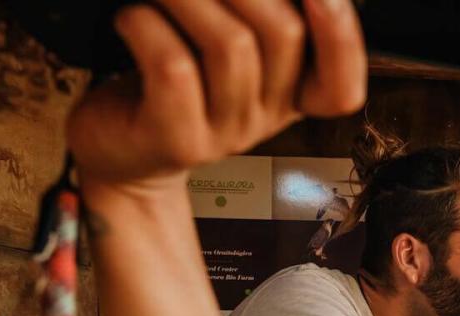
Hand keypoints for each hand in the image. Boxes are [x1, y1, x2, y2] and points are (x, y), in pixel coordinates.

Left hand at [66, 0, 366, 195]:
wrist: (117, 154)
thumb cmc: (170, 85)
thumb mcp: (221, 51)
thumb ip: (253, 19)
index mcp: (288, 95)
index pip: (341, 84)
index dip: (342, 33)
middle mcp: (264, 118)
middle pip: (286, 34)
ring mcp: (223, 135)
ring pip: (230, 44)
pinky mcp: (176, 139)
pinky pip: (174, 65)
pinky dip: (147, 24)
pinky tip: (132, 18)